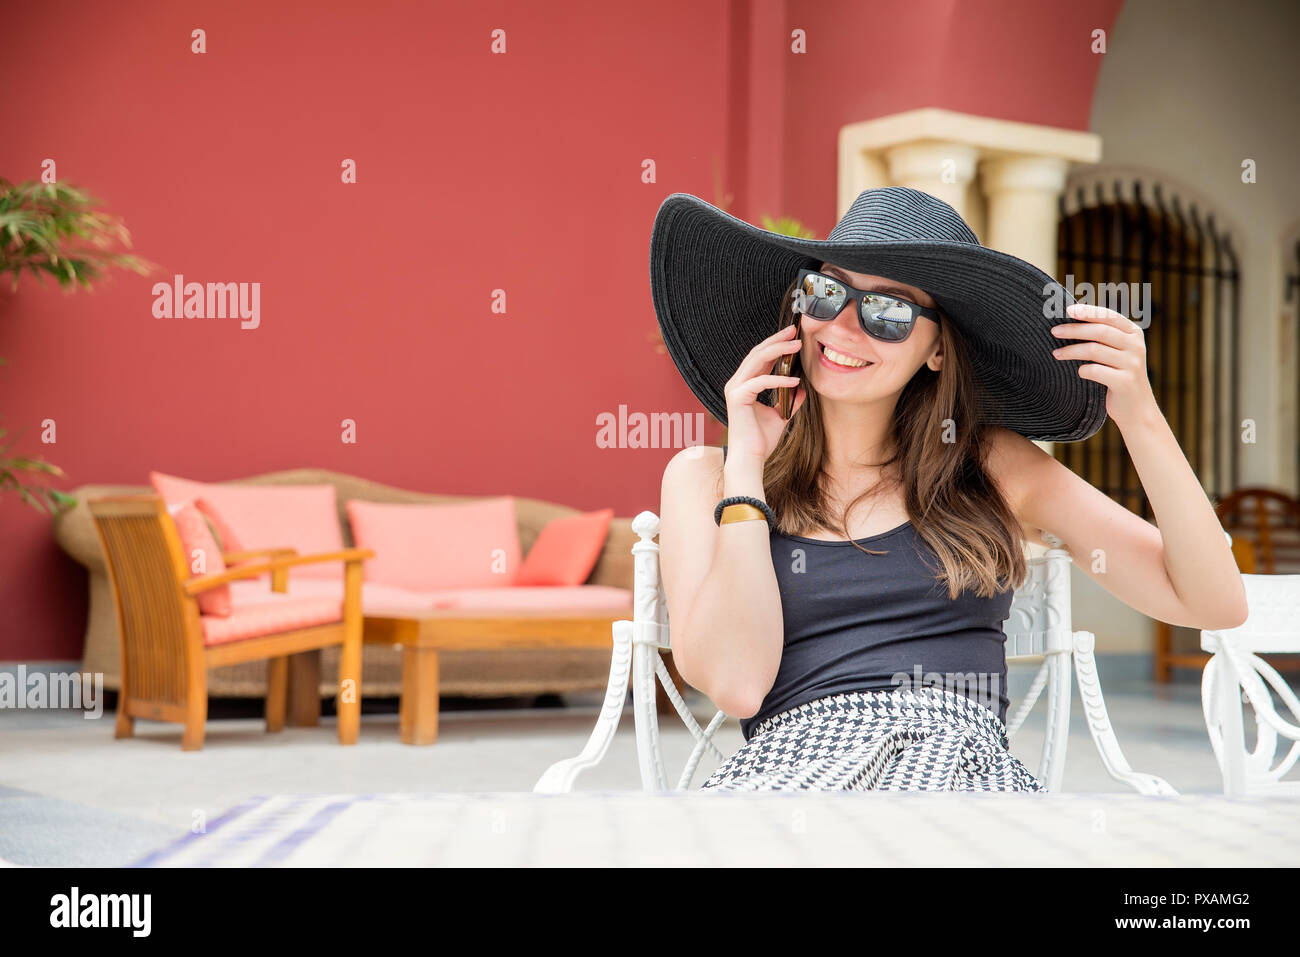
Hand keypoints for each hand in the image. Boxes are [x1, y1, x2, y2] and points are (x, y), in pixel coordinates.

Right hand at [722, 323, 805, 468]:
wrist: (751, 458)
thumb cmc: (761, 440)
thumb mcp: (781, 415)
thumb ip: (789, 400)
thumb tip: (801, 388)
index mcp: (744, 385)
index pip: (760, 358)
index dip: (775, 344)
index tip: (793, 335)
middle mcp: (737, 383)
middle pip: (757, 353)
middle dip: (777, 340)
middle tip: (795, 330)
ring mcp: (735, 389)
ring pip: (757, 360)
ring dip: (779, 350)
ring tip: (797, 345)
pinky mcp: (738, 397)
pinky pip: (761, 381)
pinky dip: (779, 379)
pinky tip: (795, 380)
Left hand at [1051, 302, 1157, 428]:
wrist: (1137, 409)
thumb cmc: (1119, 376)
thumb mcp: (1118, 352)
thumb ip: (1104, 337)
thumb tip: (1071, 320)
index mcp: (1134, 333)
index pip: (1109, 316)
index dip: (1089, 311)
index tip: (1068, 310)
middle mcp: (1136, 345)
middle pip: (1100, 331)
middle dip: (1074, 330)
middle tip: (1054, 331)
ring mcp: (1132, 364)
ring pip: (1095, 350)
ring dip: (1071, 351)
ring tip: (1056, 353)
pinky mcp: (1125, 382)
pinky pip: (1096, 371)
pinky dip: (1083, 370)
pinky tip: (1078, 372)